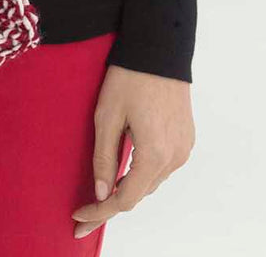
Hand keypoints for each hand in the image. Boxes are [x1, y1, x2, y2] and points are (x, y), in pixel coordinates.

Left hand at [72, 64, 195, 238]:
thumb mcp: (107, 116)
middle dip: (112, 203)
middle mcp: (174, 157)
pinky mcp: (186, 138)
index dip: (100, 212)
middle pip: (139, 193)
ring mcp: (183, 148)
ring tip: (104, 189)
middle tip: (85, 210)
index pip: (125, 200)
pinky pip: (163, 166)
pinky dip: (144, 171)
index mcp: (154, 154)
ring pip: (152, 181)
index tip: (79, 218)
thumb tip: (102, 193)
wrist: (159, 47)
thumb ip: (104, 159)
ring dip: (129, 187)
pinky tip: (128, 168)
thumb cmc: (130, 77)